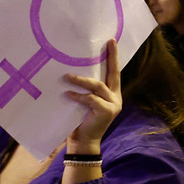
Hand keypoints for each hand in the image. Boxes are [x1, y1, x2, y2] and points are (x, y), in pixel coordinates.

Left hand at [63, 38, 121, 153]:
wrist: (83, 142)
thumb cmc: (81, 120)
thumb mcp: (85, 102)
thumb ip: (87, 90)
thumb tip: (72, 71)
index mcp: (112, 94)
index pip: (113, 72)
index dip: (113, 57)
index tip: (111, 41)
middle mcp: (116, 97)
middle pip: (113, 73)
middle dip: (111, 57)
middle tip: (108, 44)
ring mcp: (113, 105)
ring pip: (98, 86)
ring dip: (81, 80)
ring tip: (67, 77)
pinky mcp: (106, 111)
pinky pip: (91, 99)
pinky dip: (78, 96)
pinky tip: (68, 94)